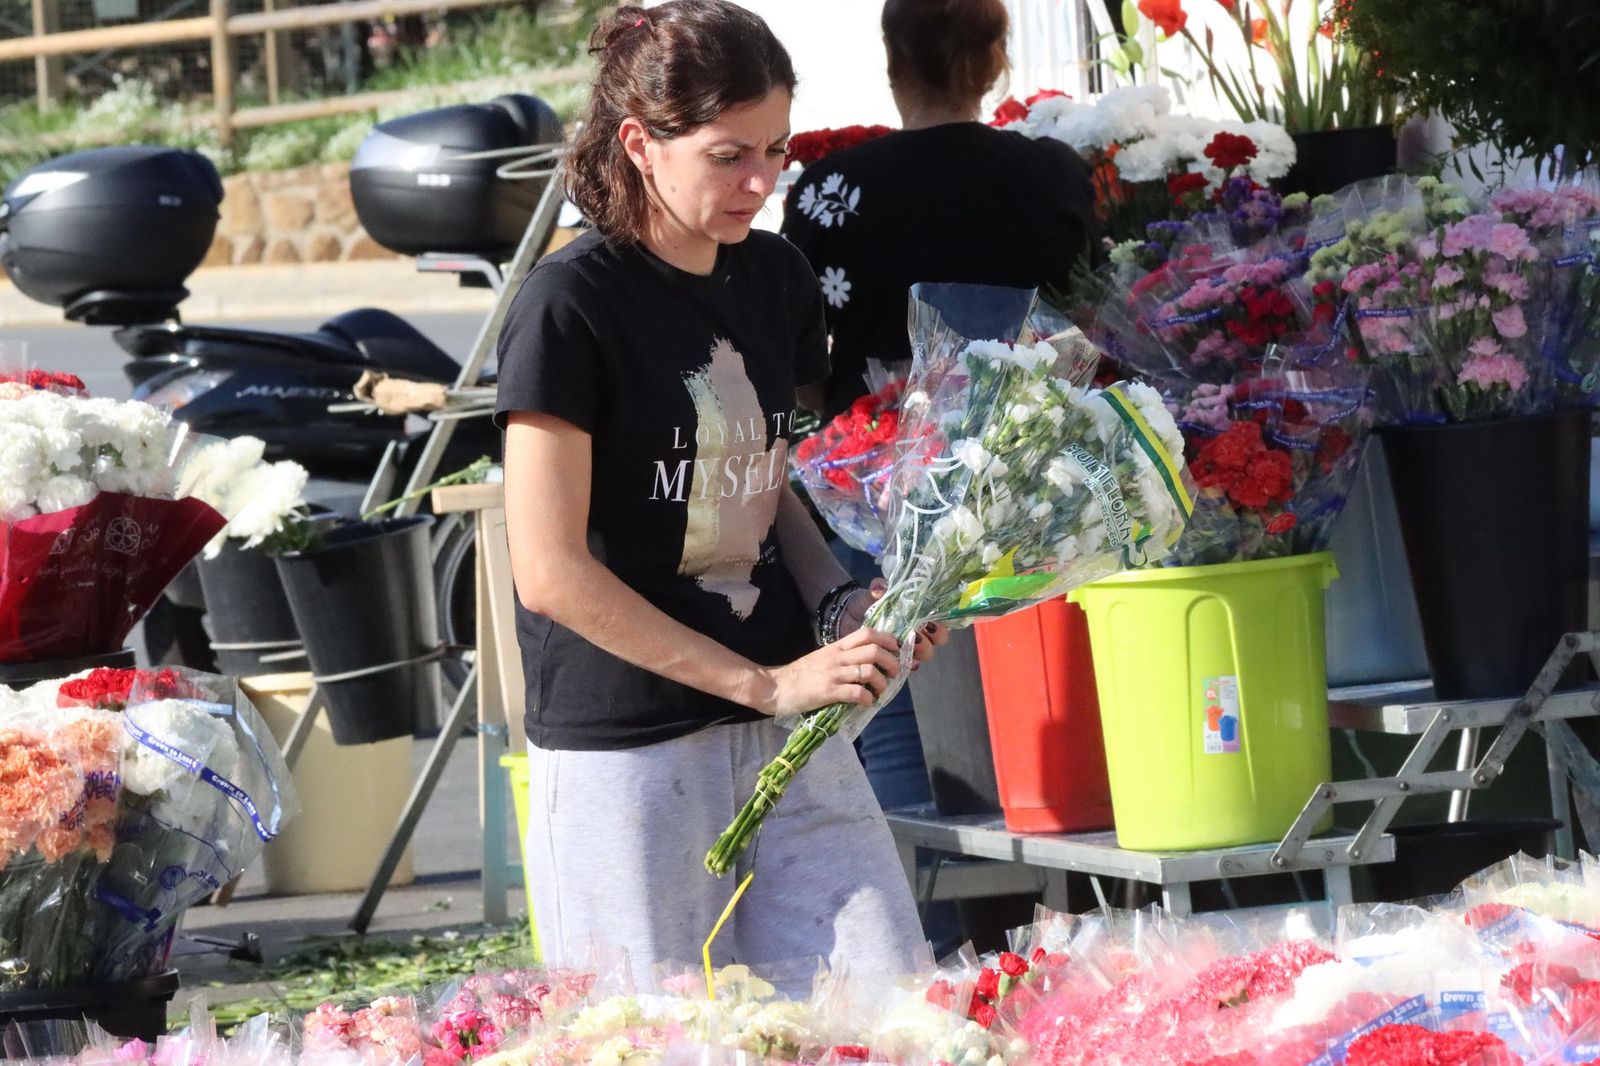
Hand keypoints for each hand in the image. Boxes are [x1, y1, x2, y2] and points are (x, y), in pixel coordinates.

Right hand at [749, 626, 902, 716]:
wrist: (774, 687)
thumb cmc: (799, 675)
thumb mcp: (823, 658)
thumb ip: (842, 658)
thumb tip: (868, 664)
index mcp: (837, 647)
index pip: (867, 633)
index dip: (888, 639)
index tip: (897, 650)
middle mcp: (837, 657)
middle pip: (874, 650)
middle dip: (892, 662)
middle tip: (893, 673)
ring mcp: (833, 674)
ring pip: (869, 670)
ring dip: (881, 683)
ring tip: (880, 692)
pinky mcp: (828, 691)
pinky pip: (856, 692)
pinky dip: (867, 699)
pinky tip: (866, 703)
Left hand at [838, 579, 950, 666]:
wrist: (845, 620)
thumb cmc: (864, 605)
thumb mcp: (871, 594)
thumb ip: (878, 588)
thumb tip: (880, 589)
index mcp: (917, 616)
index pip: (939, 622)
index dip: (940, 625)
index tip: (931, 622)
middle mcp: (917, 633)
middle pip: (936, 642)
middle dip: (931, 640)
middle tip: (917, 635)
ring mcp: (906, 648)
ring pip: (924, 655)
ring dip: (920, 651)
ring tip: (906, 645)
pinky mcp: (894, 661)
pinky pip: (907, 667)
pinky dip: (906, 665)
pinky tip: (900, 661)